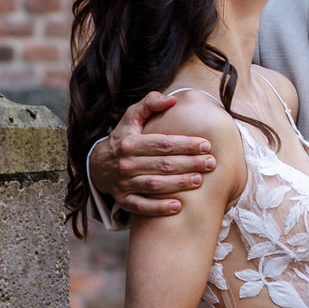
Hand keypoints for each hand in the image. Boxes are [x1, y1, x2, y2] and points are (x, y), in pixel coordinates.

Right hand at [87, 91, 217, 217]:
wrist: (97, 165)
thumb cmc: (122, 139)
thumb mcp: (131, 118)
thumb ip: (149, 104)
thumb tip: (171, 99)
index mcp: (129, 143)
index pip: (162, 143)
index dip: (185, 144)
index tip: (205, 144)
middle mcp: (126, 164)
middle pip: (162, 164)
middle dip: (189, 163)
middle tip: (211, 163)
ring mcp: (124, 183)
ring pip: (154, 185)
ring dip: (178, 184)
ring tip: (199, 180)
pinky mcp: (123, 200)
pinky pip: (141, 206)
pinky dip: (159, 208)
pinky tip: (178, 207)